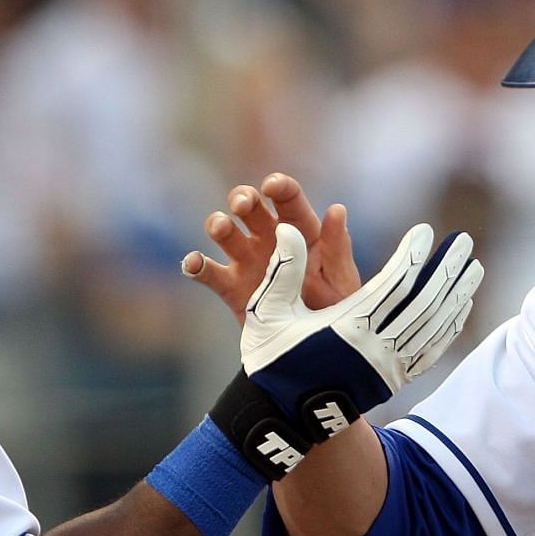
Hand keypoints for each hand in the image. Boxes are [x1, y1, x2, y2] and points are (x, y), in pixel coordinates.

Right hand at [182, 174, 360, 318]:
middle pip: (250, 208)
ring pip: (226, 233)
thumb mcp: (342, 281)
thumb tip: (336, 209)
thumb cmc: (334, 309)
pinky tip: (193, 263)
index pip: (288, 199)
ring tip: (220, 228)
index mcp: (301, 230)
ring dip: (219, 224)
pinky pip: (208, 272)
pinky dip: (196, 265)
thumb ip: (337, 247)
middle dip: (243, 199)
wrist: (315, 349)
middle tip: (242, 205)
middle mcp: (270, 239)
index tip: (271, 186)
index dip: (279, 187)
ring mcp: (248, 261)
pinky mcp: (231, 287)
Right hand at [245, 220, 481, 418]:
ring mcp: (388, 368)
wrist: (282, 419)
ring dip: (456, 295)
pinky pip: (430, 352)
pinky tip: (461, 308)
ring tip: (473, 268)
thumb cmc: (270, 361)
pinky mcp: (393, 382)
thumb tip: (290, 229)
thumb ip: (284, 271)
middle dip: (446, 269)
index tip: (424, 231)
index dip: (411, 256)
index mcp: (346, 328)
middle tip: (464, 241)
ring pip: (433, 326)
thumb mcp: (267, 314)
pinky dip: (449, 328)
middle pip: (423, 302)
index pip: (392, 285)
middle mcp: (374, 348)